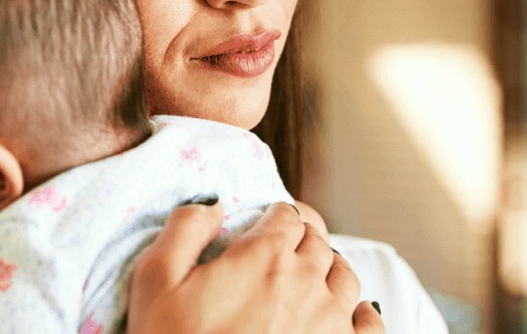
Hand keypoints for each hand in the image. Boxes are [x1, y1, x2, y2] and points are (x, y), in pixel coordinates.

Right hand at [128, 201, 384, 333]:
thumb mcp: (156, 280)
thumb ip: (185, 230)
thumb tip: (212, 205)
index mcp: (264, 256)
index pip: (286, 215)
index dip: (277, 214)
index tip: (270, 221)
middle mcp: (305, 281)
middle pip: (317, 241)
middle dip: (302, 235)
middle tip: (290, 241)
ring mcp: (329, 321)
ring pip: (344, 277)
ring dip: (330, 268)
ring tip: (316, 273)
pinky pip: (369, 325)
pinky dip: (364, 313)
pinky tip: (354, 314)